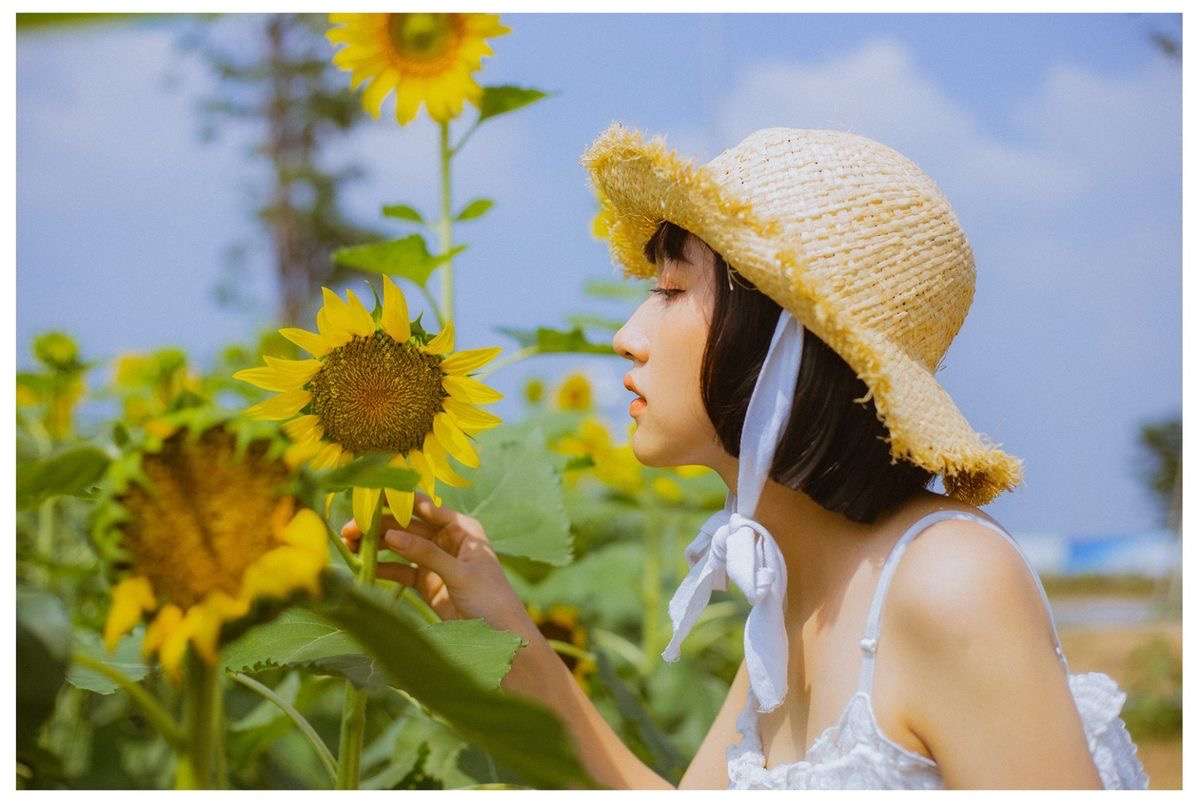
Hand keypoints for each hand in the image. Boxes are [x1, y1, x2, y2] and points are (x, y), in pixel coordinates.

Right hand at [340, 493, 532, 634]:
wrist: (501, 637)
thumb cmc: (490, 598)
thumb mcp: (459, 573)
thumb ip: (426, 554)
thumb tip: (390, 535)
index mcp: (462, 528)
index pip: (427, 508)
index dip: (399, 502)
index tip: (371, 500)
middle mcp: (447, 541)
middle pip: (409, 527)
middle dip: (381, 526)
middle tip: (351, 527)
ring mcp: (435, 562)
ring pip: (401, 548)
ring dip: (378, 546)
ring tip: (350, 544)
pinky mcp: (426, 584)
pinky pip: (401, 571)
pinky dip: (384, 569)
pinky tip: (364, 567)